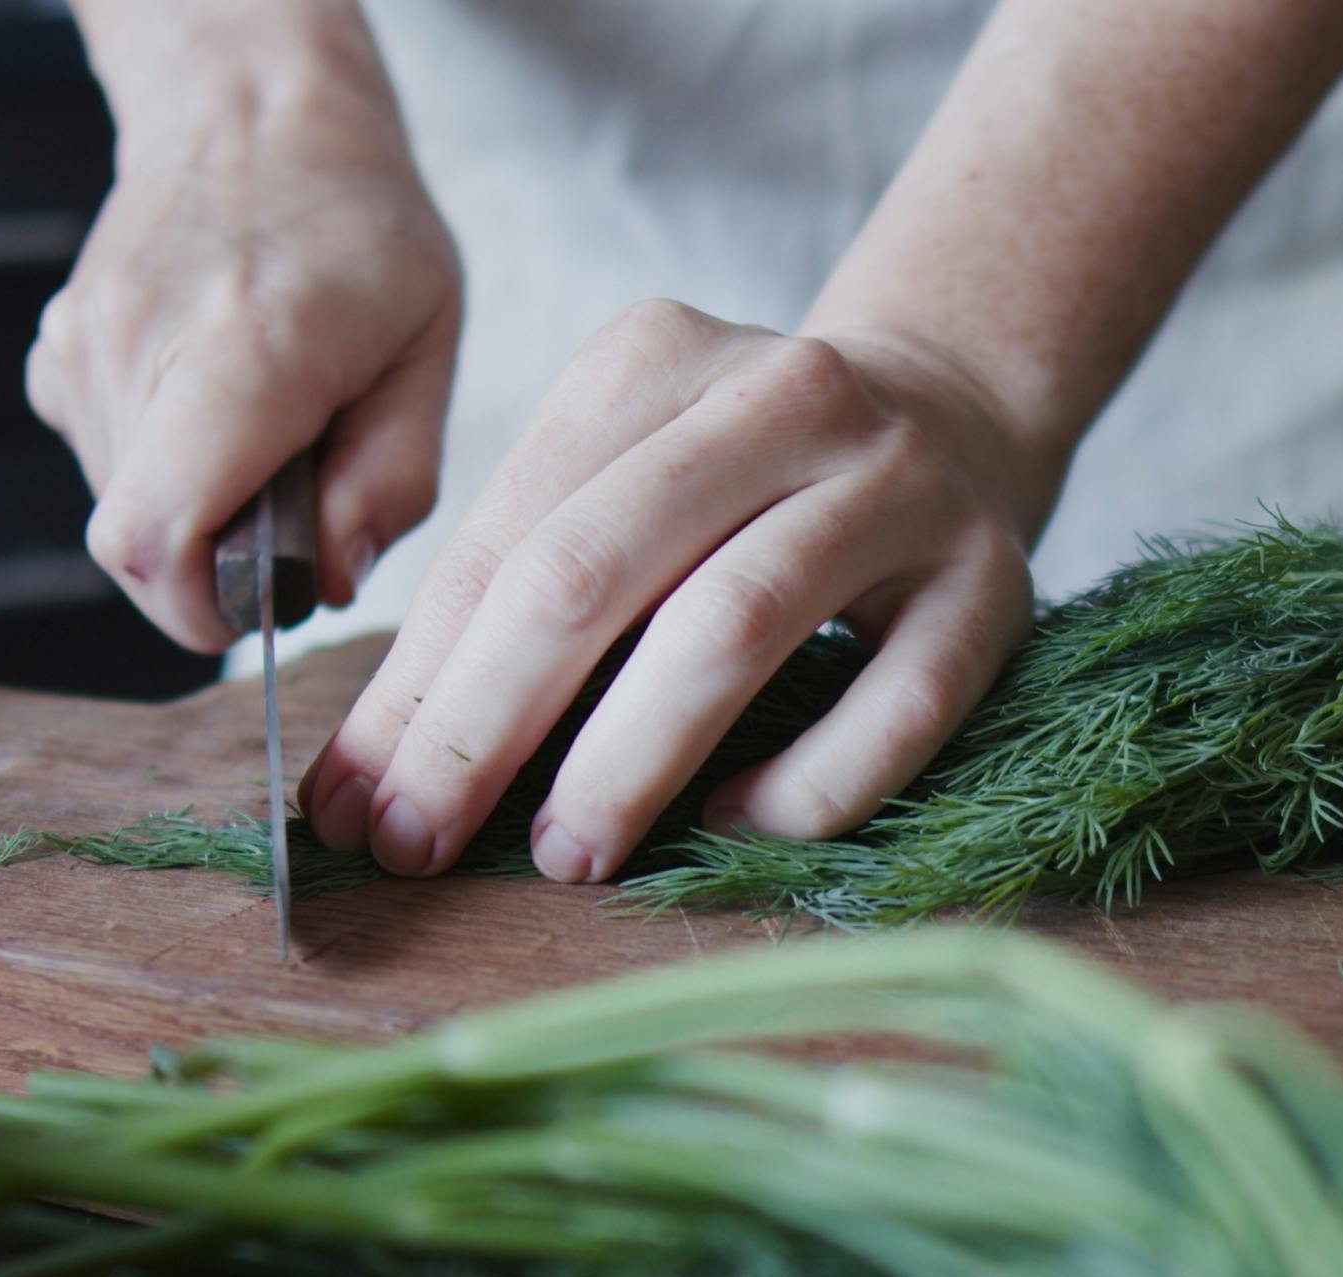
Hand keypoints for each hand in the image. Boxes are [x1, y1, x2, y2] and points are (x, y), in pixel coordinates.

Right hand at [26, 35, 459, 651]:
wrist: (254, 118)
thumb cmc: (360, 235)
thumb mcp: (427, 352)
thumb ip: (392, 479)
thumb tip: (332, 582)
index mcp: (245, 353)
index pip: (158, 538)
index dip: (206, 608)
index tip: (269, 600)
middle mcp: (140, 348)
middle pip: (136, 544)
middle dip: (219, 568)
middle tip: (297, 512)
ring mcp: (83, 347)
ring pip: (118, 512)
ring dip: (197, 515)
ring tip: (267, 441)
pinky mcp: (57, 353)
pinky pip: (103, 463)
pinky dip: (163, 471)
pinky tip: (217, 412)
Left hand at [299, 301, 1046, 881]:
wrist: (953, 415)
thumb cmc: (748, 484)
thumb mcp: (630, 474)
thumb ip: (525, 582)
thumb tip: (383, 771)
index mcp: (656, 356)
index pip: (506, 535)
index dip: (415, 684)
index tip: (350, 808)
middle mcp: (784, 397)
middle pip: (597, 568)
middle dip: (485, 723)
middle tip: (420, 844)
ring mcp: (898, 486)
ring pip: (734, 624)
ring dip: (628, 759)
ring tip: (566, 855)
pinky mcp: (991, 584)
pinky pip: (892, 708)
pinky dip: (802, 784)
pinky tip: (732, 825)